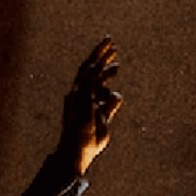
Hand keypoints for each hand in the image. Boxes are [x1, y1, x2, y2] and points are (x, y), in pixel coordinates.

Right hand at [59, 37, 123, 175]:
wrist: (77, 154)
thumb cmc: (88, 142)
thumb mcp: (104, 122)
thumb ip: (109, 107)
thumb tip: (118, 94)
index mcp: (81, 99)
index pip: (91, 78)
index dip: (103, 67)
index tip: (116, 62)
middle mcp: (77, 94)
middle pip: (88, 69)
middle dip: (99, 54)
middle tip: (111, 41)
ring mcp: (78, 96)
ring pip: (89, 70)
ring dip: (100, 56)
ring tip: (113, 46)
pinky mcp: (82, 99)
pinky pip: (92, 80)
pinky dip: (102, 72)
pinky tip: (115, 67)